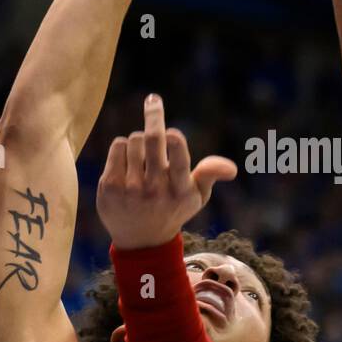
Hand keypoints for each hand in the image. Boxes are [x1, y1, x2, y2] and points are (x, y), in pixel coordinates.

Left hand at [97, 94, 237, 249]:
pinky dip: (124, 146)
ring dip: (140, 139)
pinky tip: (129, 158)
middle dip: (154, 114)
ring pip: (134, 140)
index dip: (175, 137)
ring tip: (144, 154)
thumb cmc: (174, 210)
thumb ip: (211, 175)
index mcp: (180, 190)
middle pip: (153, 138)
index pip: (178, 153)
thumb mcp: (198, 197)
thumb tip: (231, 168)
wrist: (141, 240)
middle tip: (153, 100)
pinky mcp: (110, 186)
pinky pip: (118, 146)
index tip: (173, 132)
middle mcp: (155, 190)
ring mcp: (130, 189)